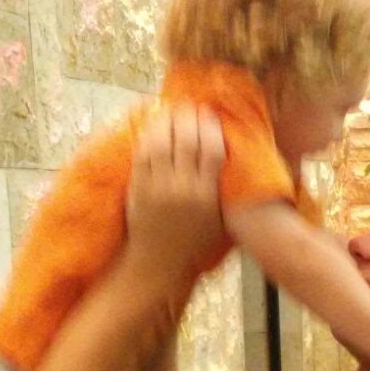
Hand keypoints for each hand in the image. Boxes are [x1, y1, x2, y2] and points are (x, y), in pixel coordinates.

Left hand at [126, 103, 225, 276]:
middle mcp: (181, 188)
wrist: (159, 263)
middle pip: (185, 141)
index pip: (211, 151)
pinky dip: (148, 136)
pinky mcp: (138, 187)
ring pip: (161, 142)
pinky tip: (154, 127)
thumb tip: (232, 157)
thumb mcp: (219, 221)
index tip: (211, 116)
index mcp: (206, 196)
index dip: (211, 128)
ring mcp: (156, 187)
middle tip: (191, 107)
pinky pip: (142, 154)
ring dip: (167, 121)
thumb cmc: (195, 244)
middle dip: (189, 118)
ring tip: (172, 111)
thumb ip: (224, 190)